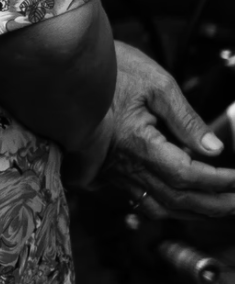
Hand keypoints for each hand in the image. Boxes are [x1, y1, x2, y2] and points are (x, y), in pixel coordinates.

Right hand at [80, 42, 233, 216]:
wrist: (64, 70)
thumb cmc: (108, 70)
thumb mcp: (156, 84)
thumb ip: (187, 119)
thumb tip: (214, 148)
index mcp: (136, 142)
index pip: (186, 174)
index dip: (218, 180)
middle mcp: (123, 164)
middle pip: (175, 198)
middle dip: (213, 204)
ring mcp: (112, 171)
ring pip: (158, 207)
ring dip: (192, 213)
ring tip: (219, 208)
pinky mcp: (106, 171)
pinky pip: (139, 201)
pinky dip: (166, 208)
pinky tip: (181, 203)